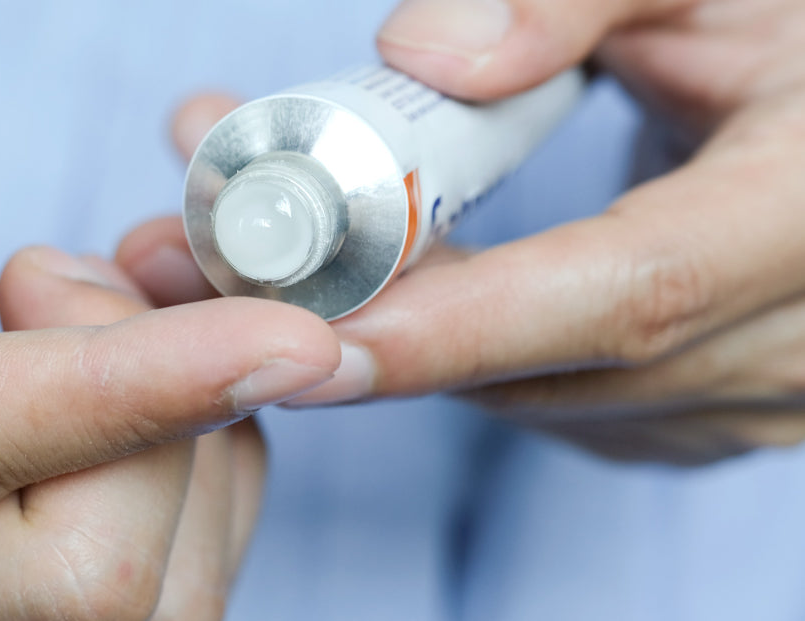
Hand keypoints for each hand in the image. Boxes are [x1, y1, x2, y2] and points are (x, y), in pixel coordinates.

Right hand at [0, 64, 338, 617]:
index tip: (288, 336)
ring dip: (200, 438)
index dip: (130, 386)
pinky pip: (175, 584)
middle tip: (69, 277)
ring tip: (111, 325)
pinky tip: (143, 398)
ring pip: (158, 598)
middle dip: (158, 404)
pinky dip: (209, 474)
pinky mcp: (9, 608)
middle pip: (89, 577)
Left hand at [118, 0, 804, 464]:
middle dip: (370, 323)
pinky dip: (459, 350)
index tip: (302, 340)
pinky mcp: (703, 414)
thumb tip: (421, 57)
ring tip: (284, 250)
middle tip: (224, 253)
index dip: (457, 327)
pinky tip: (405, 286)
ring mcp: (748, 399)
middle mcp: (790, 342)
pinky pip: (551, 403)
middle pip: (540, 365)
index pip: (627, 296)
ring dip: (398, 333)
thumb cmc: (784, 35)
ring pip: (528, 396)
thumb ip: (569, 0)